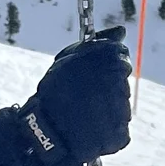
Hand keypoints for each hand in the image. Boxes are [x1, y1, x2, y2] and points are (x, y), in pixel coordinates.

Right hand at [28, 28, 131, 165]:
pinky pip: (121, 130)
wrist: (42, 130)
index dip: (107, 66)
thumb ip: (100, 43)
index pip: (121, 58)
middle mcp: (117, 84)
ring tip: (84, 115)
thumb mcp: (70, 59)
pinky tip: (90, 130)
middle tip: (84, 98)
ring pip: (122, 107)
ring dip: (107, 110)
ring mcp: (120, 110)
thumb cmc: (54, 91)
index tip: (92, 76)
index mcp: (108, 61)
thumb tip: (121, 31)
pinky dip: (108, 132)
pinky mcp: (120, 134)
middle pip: (122, 84)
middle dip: (107, 89)